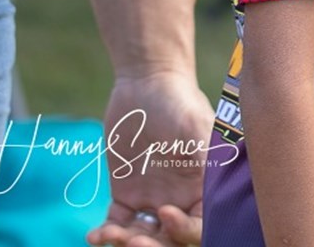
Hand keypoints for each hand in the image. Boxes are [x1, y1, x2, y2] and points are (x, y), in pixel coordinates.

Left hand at [86, 72, 214, 245]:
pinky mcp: (126, 194)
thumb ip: (208, 161)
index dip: (185, 229)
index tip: (165, 212)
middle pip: (170, 240)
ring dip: (126, 242)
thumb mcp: (197, 129)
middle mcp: (181, 199)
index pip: (201, 226)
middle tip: (132, 241)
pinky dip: (107, 234)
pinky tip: (96, 234)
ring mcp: (153, 199)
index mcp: (204, 188)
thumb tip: (217, 192)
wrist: (147, 83)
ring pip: (142, 237)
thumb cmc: (179, 103)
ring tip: (108, 234)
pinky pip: (118, 224)